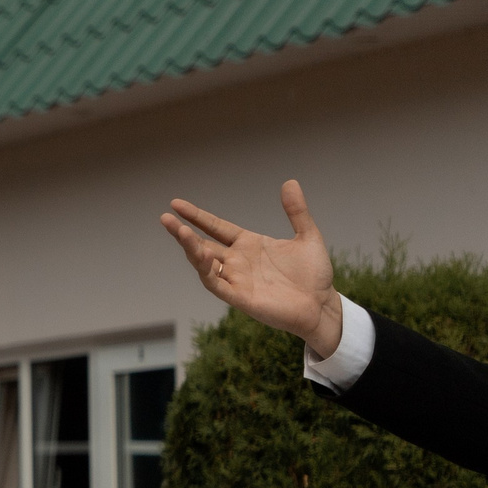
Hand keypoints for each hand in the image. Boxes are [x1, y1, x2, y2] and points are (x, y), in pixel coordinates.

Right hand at [161, 180, 343, 356]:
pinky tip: (202, 255)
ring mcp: (236, 279)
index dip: (196, 216)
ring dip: (191, 248)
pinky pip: (216, 283)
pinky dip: (206, 270)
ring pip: (204, 263)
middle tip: (165, 218)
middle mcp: (237, 261)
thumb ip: (296, 211)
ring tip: (180, 231)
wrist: (322, 305)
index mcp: (248, 244)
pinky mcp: (239, 297)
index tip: (176, 204)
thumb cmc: (314, 275)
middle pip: (202, 244)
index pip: (215, 227)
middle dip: (183, 233)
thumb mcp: (307, 236)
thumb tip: (289, 182)